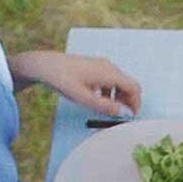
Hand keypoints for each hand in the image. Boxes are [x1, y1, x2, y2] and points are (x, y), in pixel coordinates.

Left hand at [17, 52, 140, 117]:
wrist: (46, 65)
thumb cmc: (63, 80)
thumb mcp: (83, 98)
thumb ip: (104, 106)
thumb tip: (121, 112)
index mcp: (109, 73)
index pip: (133, 87)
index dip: (136, 103)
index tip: (132, 116)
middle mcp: (108, 67)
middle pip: (128, 84)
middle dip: (128, 100)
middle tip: (122, 115)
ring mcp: (101, 65)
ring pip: (119, 82)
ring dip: (118, 96)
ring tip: (108, 110)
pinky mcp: (94, 67)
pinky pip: (109, 80)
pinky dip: (109, 91)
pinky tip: (98, 99)